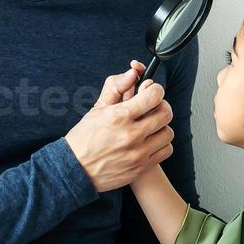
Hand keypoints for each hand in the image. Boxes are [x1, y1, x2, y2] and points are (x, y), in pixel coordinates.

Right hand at [65, 63, 173, 191]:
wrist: (76, 170)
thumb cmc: (85, 138)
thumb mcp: (97, 109)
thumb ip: (116, 87)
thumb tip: (133, 73)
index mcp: (118, 117)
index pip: (154, 96)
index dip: (156, 90)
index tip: (153, 91)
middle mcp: (130, 135)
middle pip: (165, 113)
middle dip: (161, 106)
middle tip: (153, 107)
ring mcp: (138, 153)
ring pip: (167, 132)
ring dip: (161, 126)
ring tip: (150, 126)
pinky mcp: (142, 167)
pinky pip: (166, 150)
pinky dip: (161, 144)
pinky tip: (150, 141)